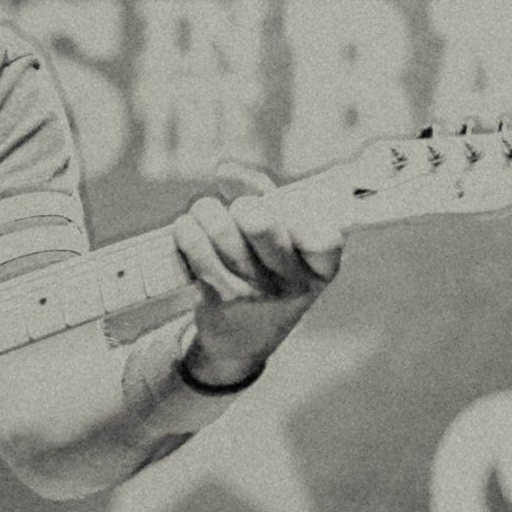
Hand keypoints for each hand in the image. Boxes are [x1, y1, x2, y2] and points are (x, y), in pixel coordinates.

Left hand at [171, 163, 342, 385]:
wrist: (242, 341)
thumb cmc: (267, 273)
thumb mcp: (285, 243)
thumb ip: (265, 196)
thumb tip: (224, 170)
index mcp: (320, 268)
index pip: (324, 236)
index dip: (299, 217)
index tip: (285, 214)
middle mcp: (291, 283)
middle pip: (259, 222)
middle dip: (243, 205)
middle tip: (240, 211)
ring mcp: (254, 293)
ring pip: (220, 227)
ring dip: (206, 210)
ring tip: (205, 214)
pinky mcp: (218, 298)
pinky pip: (195, 246)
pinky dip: (187, 229)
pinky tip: (189, 229)